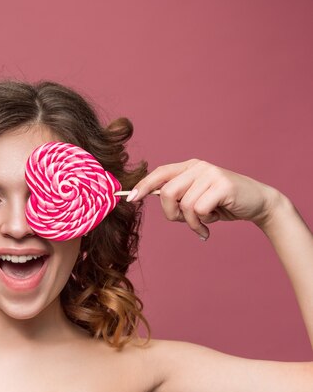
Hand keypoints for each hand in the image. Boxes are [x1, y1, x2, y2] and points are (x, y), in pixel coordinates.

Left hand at [130, 159, 281, 239]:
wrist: (259, 203)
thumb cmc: (223, 203)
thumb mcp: (197, 197)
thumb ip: (178, 195)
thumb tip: (145, 195)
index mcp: (189, 167)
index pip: (160, 173)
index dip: (143, 186)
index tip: (130, 199)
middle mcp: (198, 167)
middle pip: (167, 192)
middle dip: (171, 213)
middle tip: (184, 222)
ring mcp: (211, 174)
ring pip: (184, 205)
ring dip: (190, 223)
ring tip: (203, 225)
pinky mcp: (223, 185)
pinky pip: (199, 210)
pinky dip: (202, 223)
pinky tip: (213, 222)